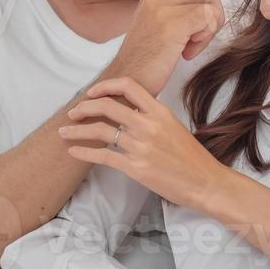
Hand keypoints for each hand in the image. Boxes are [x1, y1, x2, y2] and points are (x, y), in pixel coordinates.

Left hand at [60, 76, 225, 211]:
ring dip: (77, 130)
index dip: (105, 86)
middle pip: (107, 106)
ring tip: (64, 132)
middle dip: (84, 108)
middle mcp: (149, 125)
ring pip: (100, 131)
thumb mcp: (173, 126)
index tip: (92, 93)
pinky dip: (84, 152)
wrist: (205, 182)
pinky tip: (73, 151)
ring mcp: (141, 146)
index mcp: (159, 111)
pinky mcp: (136, 167)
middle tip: (72, 113)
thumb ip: (151, 116)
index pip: (128, 86)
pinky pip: (103, 156)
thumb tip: (128, 111)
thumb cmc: (191, 158)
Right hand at [105, 0, 225, 95]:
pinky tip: (185, 51)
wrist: (127, 81)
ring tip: (186, 46)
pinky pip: (207, 19)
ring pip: (210, 6)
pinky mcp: (171, 22)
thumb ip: (177, 10)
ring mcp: (162, 7)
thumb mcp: (159, 26)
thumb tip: (207, 9)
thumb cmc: (147, 59)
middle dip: (212, 19)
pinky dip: (204, 38)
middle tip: (192, 40)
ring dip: (208, 31)